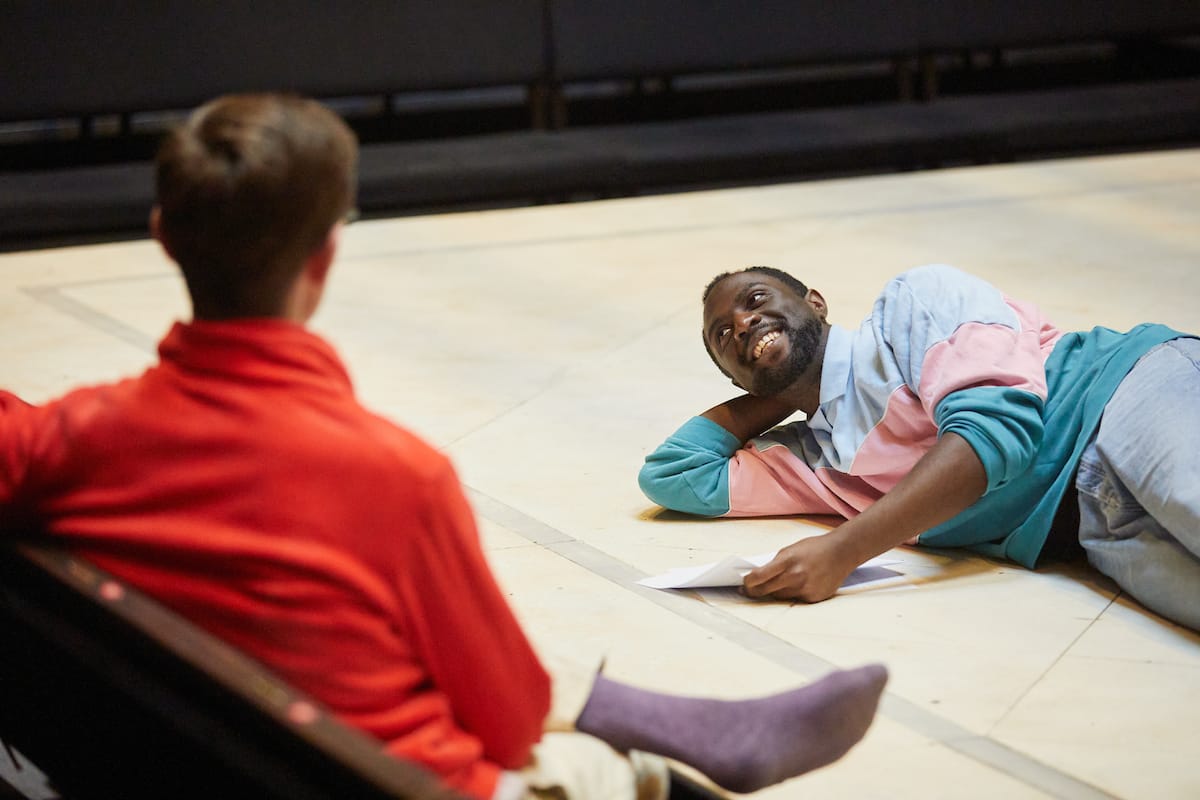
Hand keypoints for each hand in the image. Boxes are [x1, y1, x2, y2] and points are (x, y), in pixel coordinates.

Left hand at [742, 533, 856, 601]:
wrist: (841, 552)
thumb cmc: (814, 548)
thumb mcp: (790, 550)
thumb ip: (775, 564)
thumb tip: (759, 576)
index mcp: (787, 561)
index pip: (758, 577)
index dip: (747, 583)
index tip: (743, 584)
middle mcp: (795, 576)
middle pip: (765, 591)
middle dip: (754, 592)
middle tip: (748, 591)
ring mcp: (805, 589)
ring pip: (779, 597)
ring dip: (774, 592)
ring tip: (774, 585)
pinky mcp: (813, 598)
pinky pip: (795, 599)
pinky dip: (792, 594)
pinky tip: (798, 585)